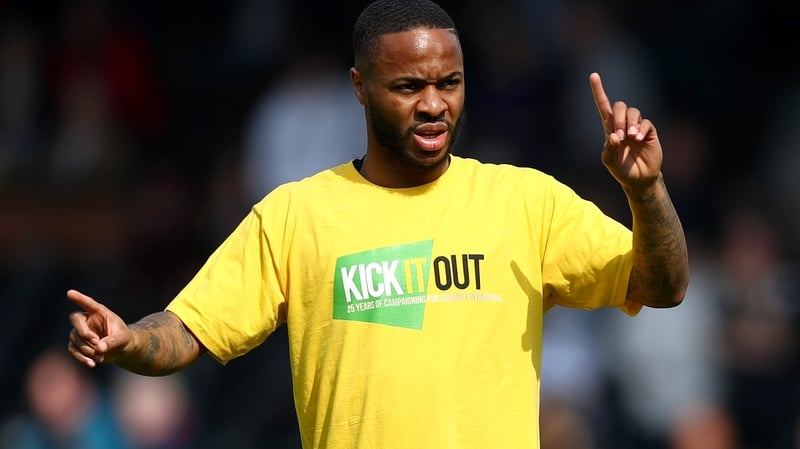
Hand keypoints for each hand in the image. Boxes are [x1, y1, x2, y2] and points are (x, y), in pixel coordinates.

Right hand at [67, 289, 133, 367]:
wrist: (121, 349)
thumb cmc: (124, 338)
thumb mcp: (123, 338)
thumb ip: (112, 342)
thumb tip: (99, 348)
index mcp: (99, 312)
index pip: (88, 303)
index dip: (79, 298)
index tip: (69, 293)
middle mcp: (88, 320)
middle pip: (75, 319)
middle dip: (83, 332)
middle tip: (96, 342)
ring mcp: (81, 332)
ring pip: (74, 337)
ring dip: (86, 349)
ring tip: (100, 356)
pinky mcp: (78, 344)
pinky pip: (73, 350)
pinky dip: (81, 357)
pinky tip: (92, 364)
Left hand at [589, 72, 662, 189]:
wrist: (639, 180)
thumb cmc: (621, 169)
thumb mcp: (609, 162)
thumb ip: (609, 149)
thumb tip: (614, 136)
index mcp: (609, 128)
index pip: (603, 105)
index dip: (599, 91)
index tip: (593, 75)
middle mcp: (623, 124)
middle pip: (619, 106)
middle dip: (618, 117)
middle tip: (620, 135)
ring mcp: (637, 127)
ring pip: (633, 111)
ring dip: (630, 122)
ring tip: (630, 137)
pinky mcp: (650, 132)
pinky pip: (646, 122)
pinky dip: (641, 129)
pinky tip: (639, 139)